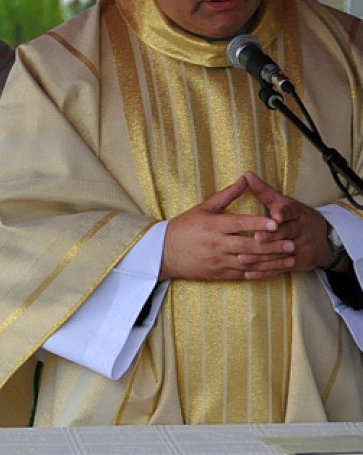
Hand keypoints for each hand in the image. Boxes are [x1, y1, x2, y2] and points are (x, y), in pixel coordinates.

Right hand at [160, 175, 292, 280]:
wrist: (163, 253)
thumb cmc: (183, 228)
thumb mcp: (202, 208)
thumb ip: (226, 195)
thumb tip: (244, 179)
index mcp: (212, 225)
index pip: (239, 224)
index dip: (258, 223)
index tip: (276, 222)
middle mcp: (216, 244)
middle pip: (248, 245)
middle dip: (271, 246)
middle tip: (291, 243)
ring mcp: (218, 261)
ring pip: (249, 262)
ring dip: (271, 262)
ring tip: (290, 259)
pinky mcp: (218, 274)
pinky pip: (243, 275)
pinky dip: (260, 273)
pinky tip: (274, 271)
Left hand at [243, 171, 333, 272]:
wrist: (324, 239)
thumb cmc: (295, 217)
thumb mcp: (284, 202)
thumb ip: (264, 191)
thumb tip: (246, 175)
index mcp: (298, 214)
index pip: (292, 212)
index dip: (284, 214)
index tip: (276, 216)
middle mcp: (302, 231)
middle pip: (287, 234)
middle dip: (272, 237)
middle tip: (256, 238)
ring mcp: (301, 248)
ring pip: (281, 253)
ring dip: (262, 257)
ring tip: (243, 258)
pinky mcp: (299, 263)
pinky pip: (280, 268)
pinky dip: (265, 271)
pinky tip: (249, 272)